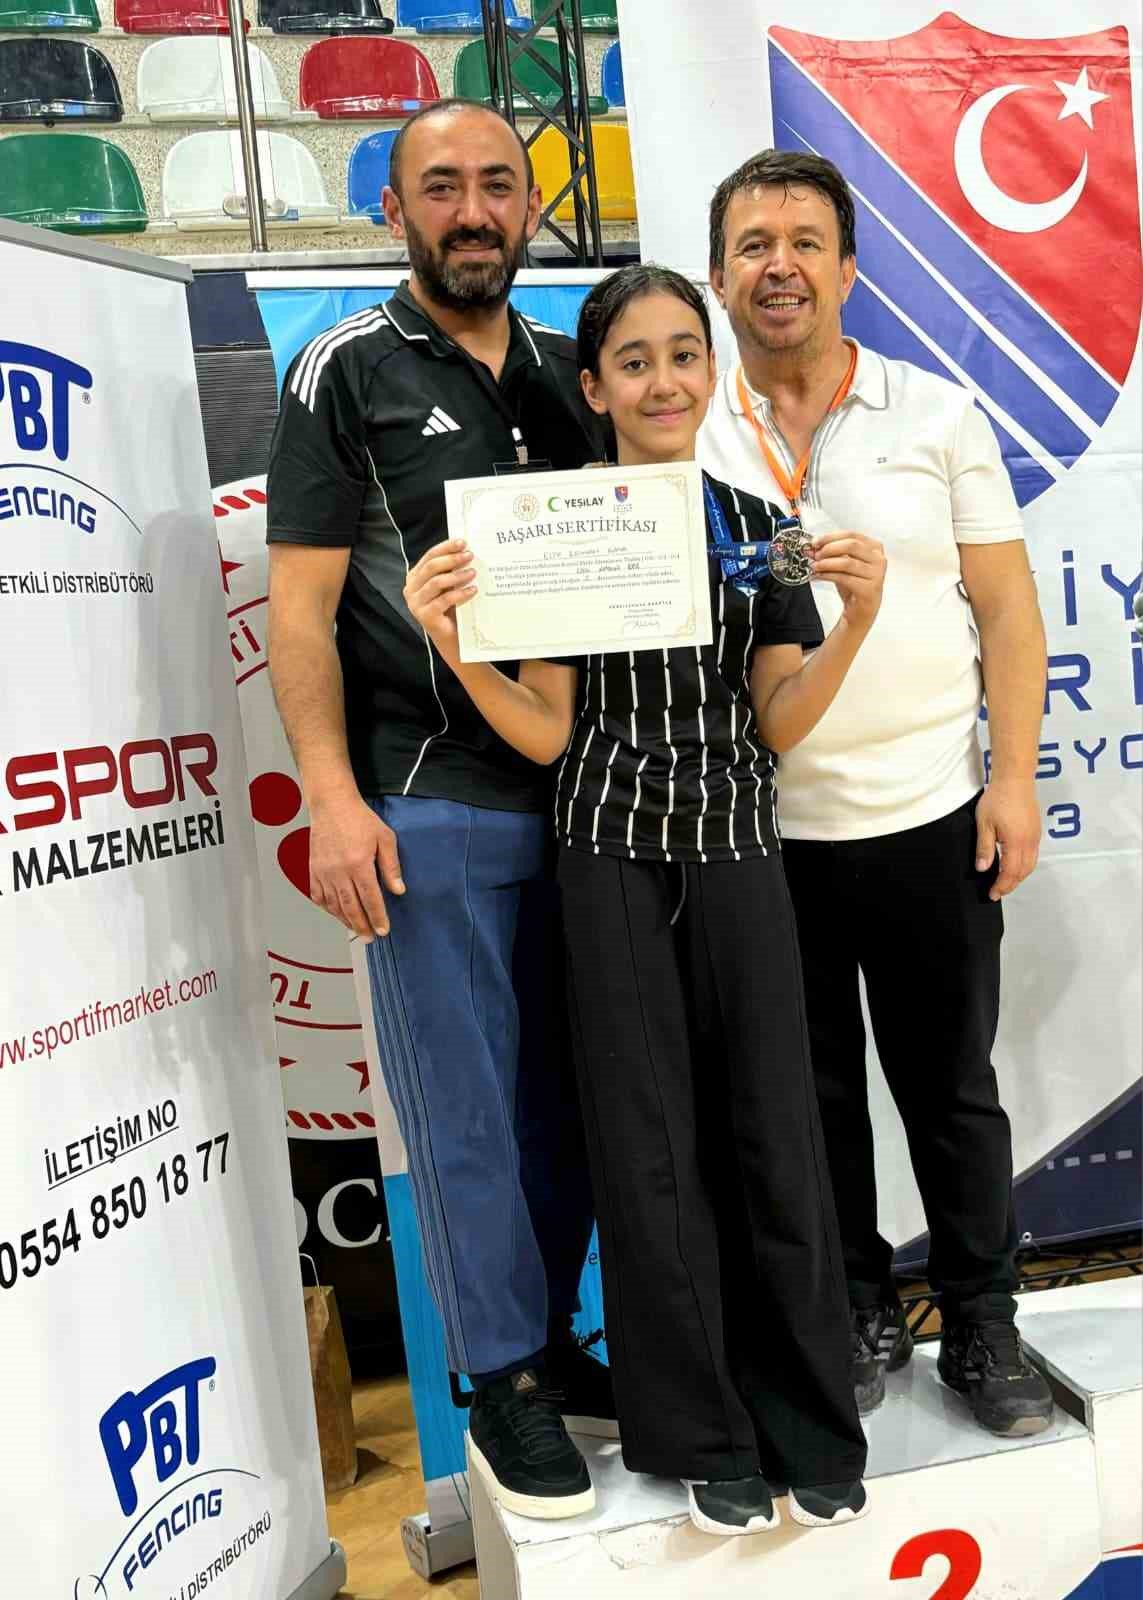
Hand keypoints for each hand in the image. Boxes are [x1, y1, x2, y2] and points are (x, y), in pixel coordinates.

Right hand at [308, 791, 404, 939]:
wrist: (332, 805)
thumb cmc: (360, 820)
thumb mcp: (385, 838)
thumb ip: (391, 866)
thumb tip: (399, 891)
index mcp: (359, 864)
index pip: (370, 898)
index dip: (377, 917)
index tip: (383, 931)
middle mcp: (339, 871)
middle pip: (351, 907)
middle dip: (361, 926)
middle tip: (369, 938)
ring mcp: (323, 872)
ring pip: (333, 905)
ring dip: (345, 920)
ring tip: (356, 930)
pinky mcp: (312, 869)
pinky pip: (318, 896)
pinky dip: (327, 908)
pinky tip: (336, 913)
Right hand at [404, 538, 477, 668]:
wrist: (452, 638)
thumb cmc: (451, 608)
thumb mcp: (450, 585)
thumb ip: (450, 570)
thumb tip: (466, 549)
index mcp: (415, 577)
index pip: (429, 556)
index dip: (446, 547)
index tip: (463, 542)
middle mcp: (411, 588)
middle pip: (431, 567)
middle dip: (452, 559)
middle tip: (470, 556)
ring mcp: (415, 603)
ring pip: (436, 582)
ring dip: (457, 576)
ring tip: (473, 573)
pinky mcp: (424, 616)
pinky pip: (443, 600)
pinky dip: (460, 594)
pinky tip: (472, 590)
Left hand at [811, 531, 885, 631]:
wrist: (861, 610)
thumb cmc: (854, 585)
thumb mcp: (842, 566)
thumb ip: (830, 555)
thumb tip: (812, 548)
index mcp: (874, 548)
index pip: (851, 535)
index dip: (831, 537)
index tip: (816, 542)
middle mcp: (878, 559)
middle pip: (851, 545)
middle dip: (829, 548)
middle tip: (815, 554)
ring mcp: (876, 574)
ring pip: (847, 562)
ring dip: (827, 563)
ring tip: (814, 567)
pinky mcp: (869, 589)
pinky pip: (845, 578)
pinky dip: (828, 576)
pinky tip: (819, 576)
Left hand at [975, 778, 1040, 900]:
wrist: (1015, 779)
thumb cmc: (998, 798)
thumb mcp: (984, 824)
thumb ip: (984, 848)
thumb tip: (982, 868)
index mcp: (1016, 842)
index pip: (1010, 872)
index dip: (1001, 885)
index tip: (992, 894)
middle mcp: (1029, 842)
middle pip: (1023, 872)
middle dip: (1011, 885)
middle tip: (998, 892)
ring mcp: (1035, 837)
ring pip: (1031, 865)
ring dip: (1019, 877)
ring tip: (1005, 882)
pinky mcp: (1036, 831)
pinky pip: (1033, 855)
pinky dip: (1024, 866)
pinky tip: (1014, 865)